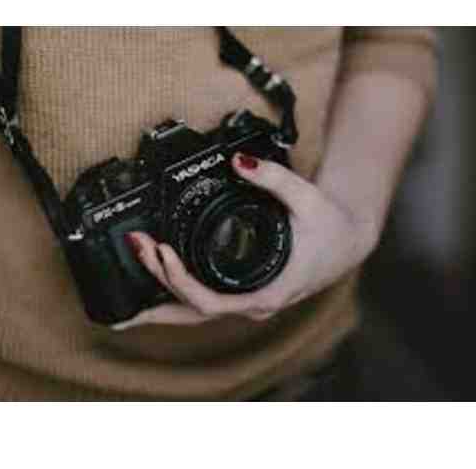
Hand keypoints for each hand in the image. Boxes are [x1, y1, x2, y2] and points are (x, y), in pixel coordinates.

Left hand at [112, 152, 378, 329]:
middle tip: (136, 249)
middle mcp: (253, 305)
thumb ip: (274, 178)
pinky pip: (203, 304)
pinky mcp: (243, 294)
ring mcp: (247, 303)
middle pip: (192, 313)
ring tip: (128, 287)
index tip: (161, 252)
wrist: (348, 242)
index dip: (179, 281)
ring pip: (195, 314)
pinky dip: (176, 297)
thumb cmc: (331, 228)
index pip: (209, 303)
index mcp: (267, 291)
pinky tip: (155, 286)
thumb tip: (239, 162)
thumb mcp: (307, 198)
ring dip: (161, 298)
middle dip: (157, 287)